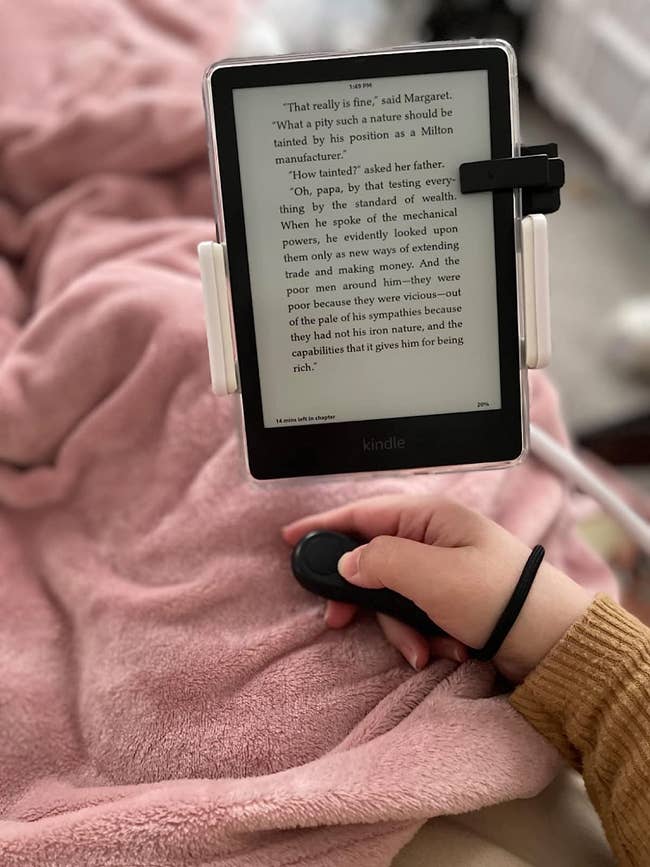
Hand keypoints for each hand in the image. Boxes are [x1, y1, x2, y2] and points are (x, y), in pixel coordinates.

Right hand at [282, 496, 592, 681]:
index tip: (289, 538)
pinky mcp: (451, 600)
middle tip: (337, 621)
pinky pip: (415, 615)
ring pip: (392, 595)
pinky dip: (421, 637)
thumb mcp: (431, 576)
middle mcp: (433, 539)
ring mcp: (442, 570)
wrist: (551, 641)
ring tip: (426, 651)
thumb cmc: (496, 597)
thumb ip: (380, 563)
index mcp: (430, 517)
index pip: (363, 513)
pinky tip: (443, 652)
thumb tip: (347, 562)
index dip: (323, 525)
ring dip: (401, 628)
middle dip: (362, 598)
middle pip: (372, 560)